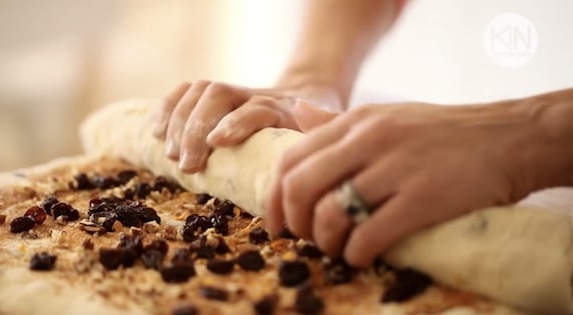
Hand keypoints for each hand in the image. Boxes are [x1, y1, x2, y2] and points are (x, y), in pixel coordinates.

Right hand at [152, 81, 341, 172]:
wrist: (308, 94)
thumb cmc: (313, 130)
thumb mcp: (326, 140)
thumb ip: (319, 149)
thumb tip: (299, 175)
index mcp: (284, 109)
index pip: (257, 108)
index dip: (236, 123)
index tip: (217, 143)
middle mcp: (254, 95)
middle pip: (218, 94)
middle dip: (196, 128)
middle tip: (186, 165)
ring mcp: (233, 91)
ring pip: (199, 90)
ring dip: (178, 121)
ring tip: (170, 155)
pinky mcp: (213, 94)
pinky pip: (184, 91)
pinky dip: (165, 108)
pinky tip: (155, 133)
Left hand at [267, 100, 538, 266]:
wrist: (507, 137)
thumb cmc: (441, 132)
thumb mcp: (385, 115)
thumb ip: (337, 122)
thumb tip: (298, 114)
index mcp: (355, 121)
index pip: (290, 157)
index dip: (273, 195)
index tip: (278, 222)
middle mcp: (369, 139)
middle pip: (301, 186)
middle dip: (294, 222)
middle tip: (304, 239)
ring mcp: (395, 167)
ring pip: (331, 212)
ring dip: (325, 241)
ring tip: (336, 248)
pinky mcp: (423, 198)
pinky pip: (369, 234)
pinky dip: (355, 253)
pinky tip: (360, 256)